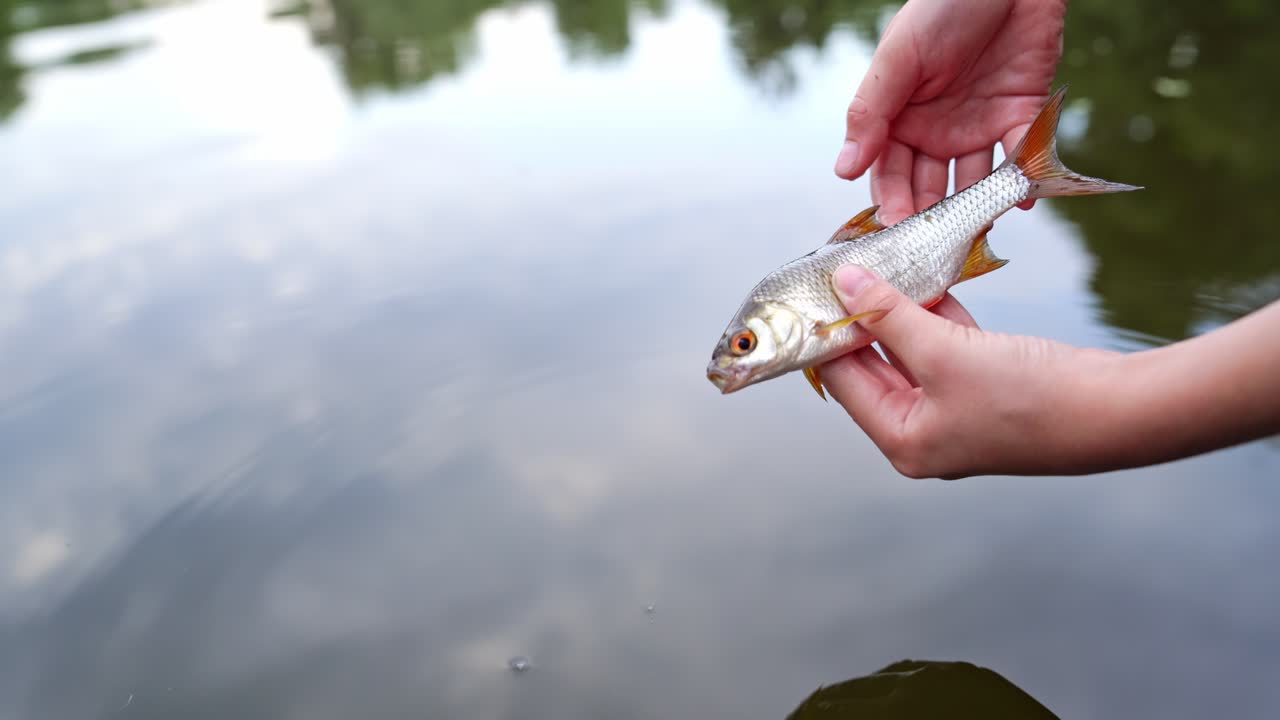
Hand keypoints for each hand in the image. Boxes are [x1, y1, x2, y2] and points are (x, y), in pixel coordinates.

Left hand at [819, 266, 1279, 478]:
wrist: (1118, 410)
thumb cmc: (1029, 396)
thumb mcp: (945, 352)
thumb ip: (891, 315)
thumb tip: (846, 282)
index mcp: (902, 440)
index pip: (843, 380)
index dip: (827, 332)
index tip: (814, 287)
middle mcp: (922, 432)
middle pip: (873, 366)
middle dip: (861, 316)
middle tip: (844, 267)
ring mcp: (955, 412)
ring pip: (910, 351)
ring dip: (899, 309)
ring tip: (877, 263)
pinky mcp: (985, 388)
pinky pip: (946, 347)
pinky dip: (936, 314)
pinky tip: (924, 277)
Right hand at [835, 0, 1067, 223]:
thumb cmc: (944, 5)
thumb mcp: (900, 57)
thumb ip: (871, 112)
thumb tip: (843, 170)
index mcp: (900, 117)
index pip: (888, 173)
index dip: (890, 202)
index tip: (894, 230)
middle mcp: (936, 129)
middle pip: (927, 186)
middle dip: (929, 218)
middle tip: (932, 246)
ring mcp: (978, 125)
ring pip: (973, 181)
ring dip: (973, 208)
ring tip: (974, 231)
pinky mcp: (1020, 115)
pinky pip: (1019, 157)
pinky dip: (1020, 183)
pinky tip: (1018, 202)